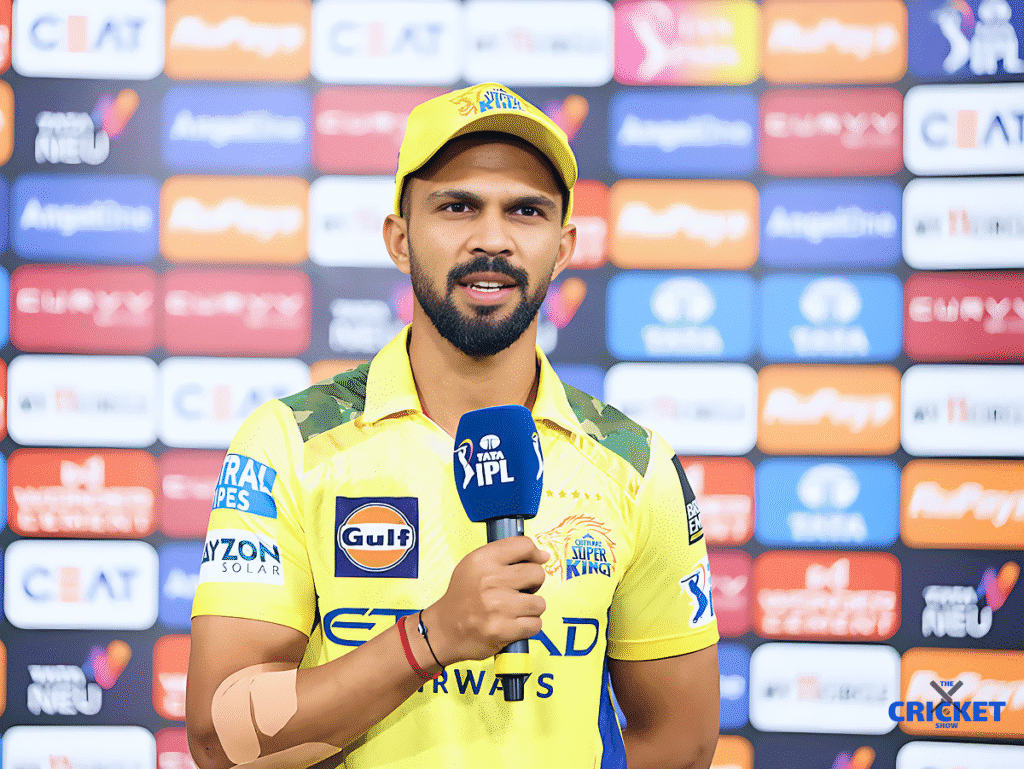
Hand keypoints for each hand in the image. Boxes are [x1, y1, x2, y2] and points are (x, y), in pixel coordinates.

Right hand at [422, 537, 548, 666]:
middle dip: (534, 583)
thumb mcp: (474, 566)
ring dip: (531, 608)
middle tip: (521, 590)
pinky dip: (528, 626)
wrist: (443, 630)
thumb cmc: (462, 598)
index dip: (535, 553)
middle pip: (537, 574)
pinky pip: (535, 624)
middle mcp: (489, 581)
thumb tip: (543, 556)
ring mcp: (497, 607)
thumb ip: (504, 556)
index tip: (536, 561)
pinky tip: (514, 624)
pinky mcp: (502, 630)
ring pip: (539, 603)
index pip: (523, 545)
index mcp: (482, 561)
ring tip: (515, 610)